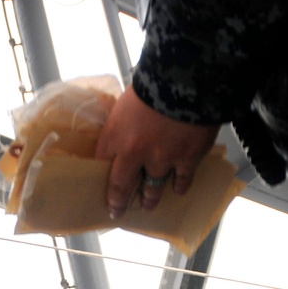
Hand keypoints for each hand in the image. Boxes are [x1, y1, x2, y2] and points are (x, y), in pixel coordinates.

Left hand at [95, 87, 218, 217]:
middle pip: (122, 187)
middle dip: (119, 203)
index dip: (101, 179)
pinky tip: (178, 189)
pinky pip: (182, 180)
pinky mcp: (186, 159)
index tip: (101, 188)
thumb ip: (123, 122)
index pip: (101, 165)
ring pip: (152, 188)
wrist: (185, 77)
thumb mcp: (126, 101)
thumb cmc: (153, 82)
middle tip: (117, 211)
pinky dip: (179, 186)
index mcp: (115, 135)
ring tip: (148, 204)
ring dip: (149, 198)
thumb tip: (125, 132)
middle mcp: (134, 153)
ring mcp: (161, 159)